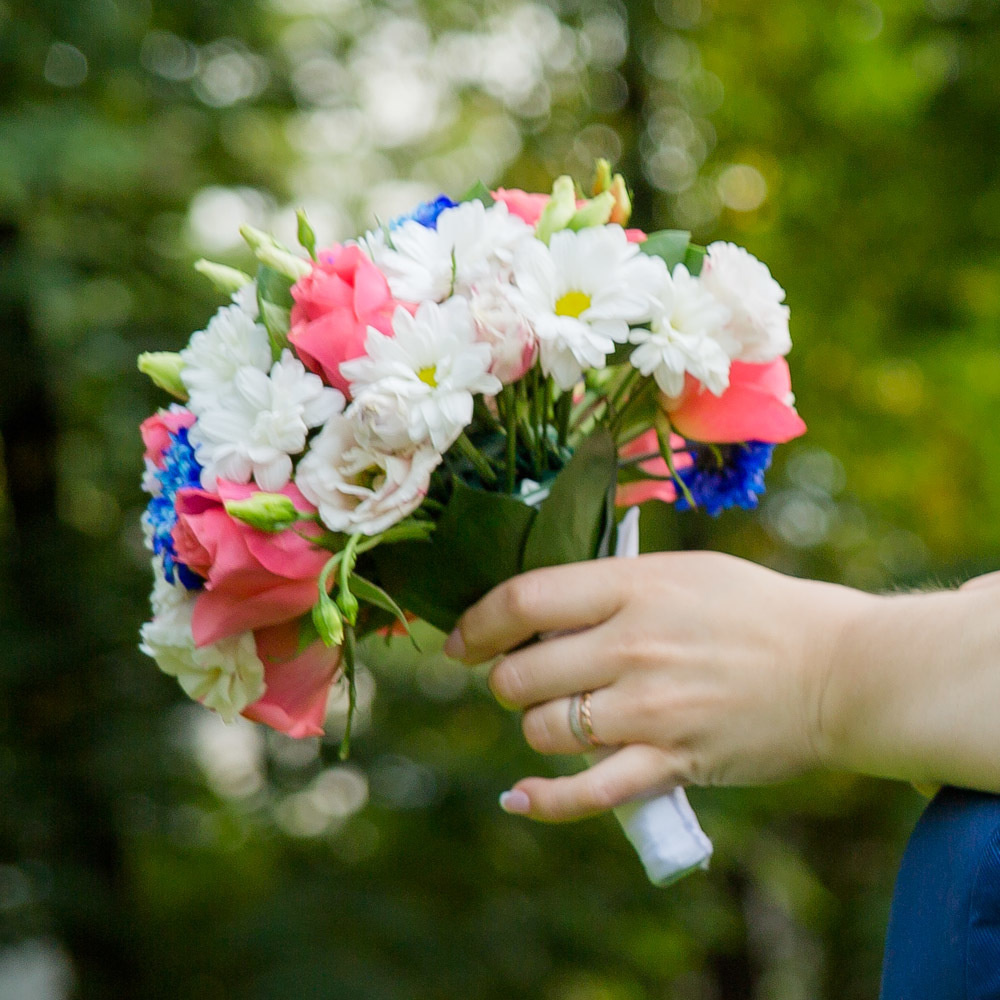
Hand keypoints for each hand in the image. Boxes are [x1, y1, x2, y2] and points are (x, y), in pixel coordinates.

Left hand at [445, 552, 873, 821]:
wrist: (838, 669)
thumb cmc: (755, 610)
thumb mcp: (680, 571)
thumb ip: (607, 584)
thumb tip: (535, 606)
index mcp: (632, 588)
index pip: (522, 599)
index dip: (475, 622)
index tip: (460, 641)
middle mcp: (631, 646)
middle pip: (518, 674)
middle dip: (505, 681)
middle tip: (523, 680)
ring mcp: (649, 709)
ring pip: (543, 730)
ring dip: (537, 727)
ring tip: (563, 717)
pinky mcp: (671, 762)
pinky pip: (589, 792)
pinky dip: (544, 801)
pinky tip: (519, 797)